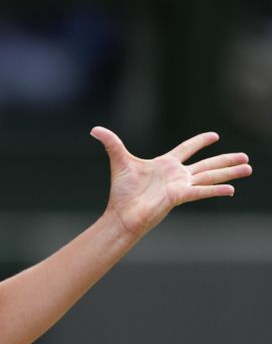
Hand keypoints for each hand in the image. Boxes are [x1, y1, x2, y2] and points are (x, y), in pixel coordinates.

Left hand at [91, 126, 251, 237]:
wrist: (121, 214)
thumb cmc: (121, 192)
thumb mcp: (118, 160)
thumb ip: (111, 142)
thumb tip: (94, 129)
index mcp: (165, 165)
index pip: (186, 149)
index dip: (199, 142)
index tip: (214, 136)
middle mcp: (176, 175)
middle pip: (207, 164)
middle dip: (226, 159)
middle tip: (246, 157)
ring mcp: (180, 186)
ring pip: (210, 176)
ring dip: (229, 172)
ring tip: (249, 167)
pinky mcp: (179, 196)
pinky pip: (201, 191)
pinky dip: (215, 190)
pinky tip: (231, 189)